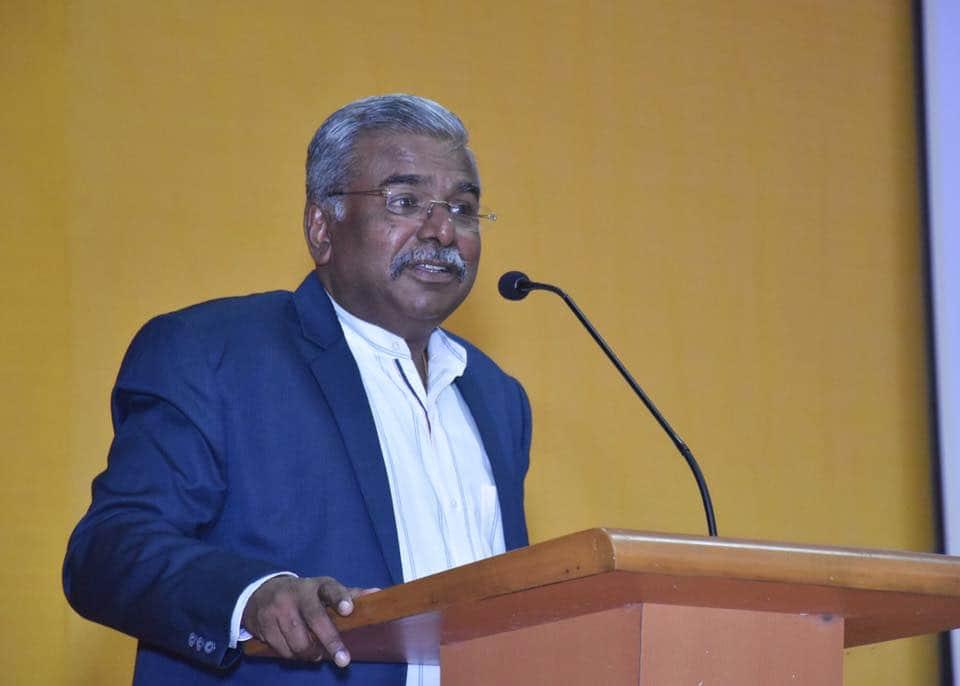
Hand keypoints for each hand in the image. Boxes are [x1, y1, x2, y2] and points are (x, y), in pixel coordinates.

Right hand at [242, 576, 378, 665]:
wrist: (261, 592)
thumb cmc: (303, 595)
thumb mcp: (324, 590)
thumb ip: (349, 594)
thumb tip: (377, 593)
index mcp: (316, 585)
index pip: (330, 589)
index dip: (340, 598)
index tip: (348, 609)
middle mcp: (297, 594)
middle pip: (315, 620)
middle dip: (331, 642)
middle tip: (343, 660)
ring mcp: (278, 609)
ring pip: (299, 642)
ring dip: (310, 653)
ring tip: (315, 652)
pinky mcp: (263, 625)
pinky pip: (283, 650)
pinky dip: (293, 655)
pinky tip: (296, 649)